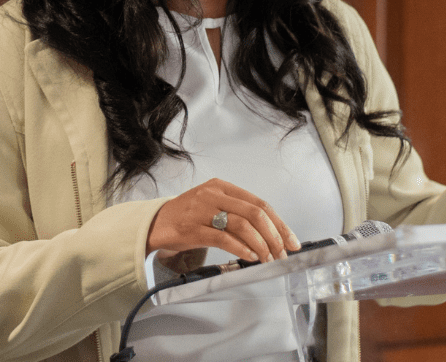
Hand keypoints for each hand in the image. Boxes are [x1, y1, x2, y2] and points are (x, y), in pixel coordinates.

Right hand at [146, 178, 300, 263]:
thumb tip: (270, 234)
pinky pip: (223, 238)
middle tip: (282, 253)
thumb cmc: (187, 217)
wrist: (154, 223)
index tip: (291, 240)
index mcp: (222, 186)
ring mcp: (202, 210)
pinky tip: (250, 257)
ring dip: (260, 244)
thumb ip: (238, 214)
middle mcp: (213, 194)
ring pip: (242, 225)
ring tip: (268, 258)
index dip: (279, 223)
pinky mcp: (192, 228)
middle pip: (255, 213)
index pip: (260, 203)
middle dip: (274, 235)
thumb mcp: (213, 206)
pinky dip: (241, 248)